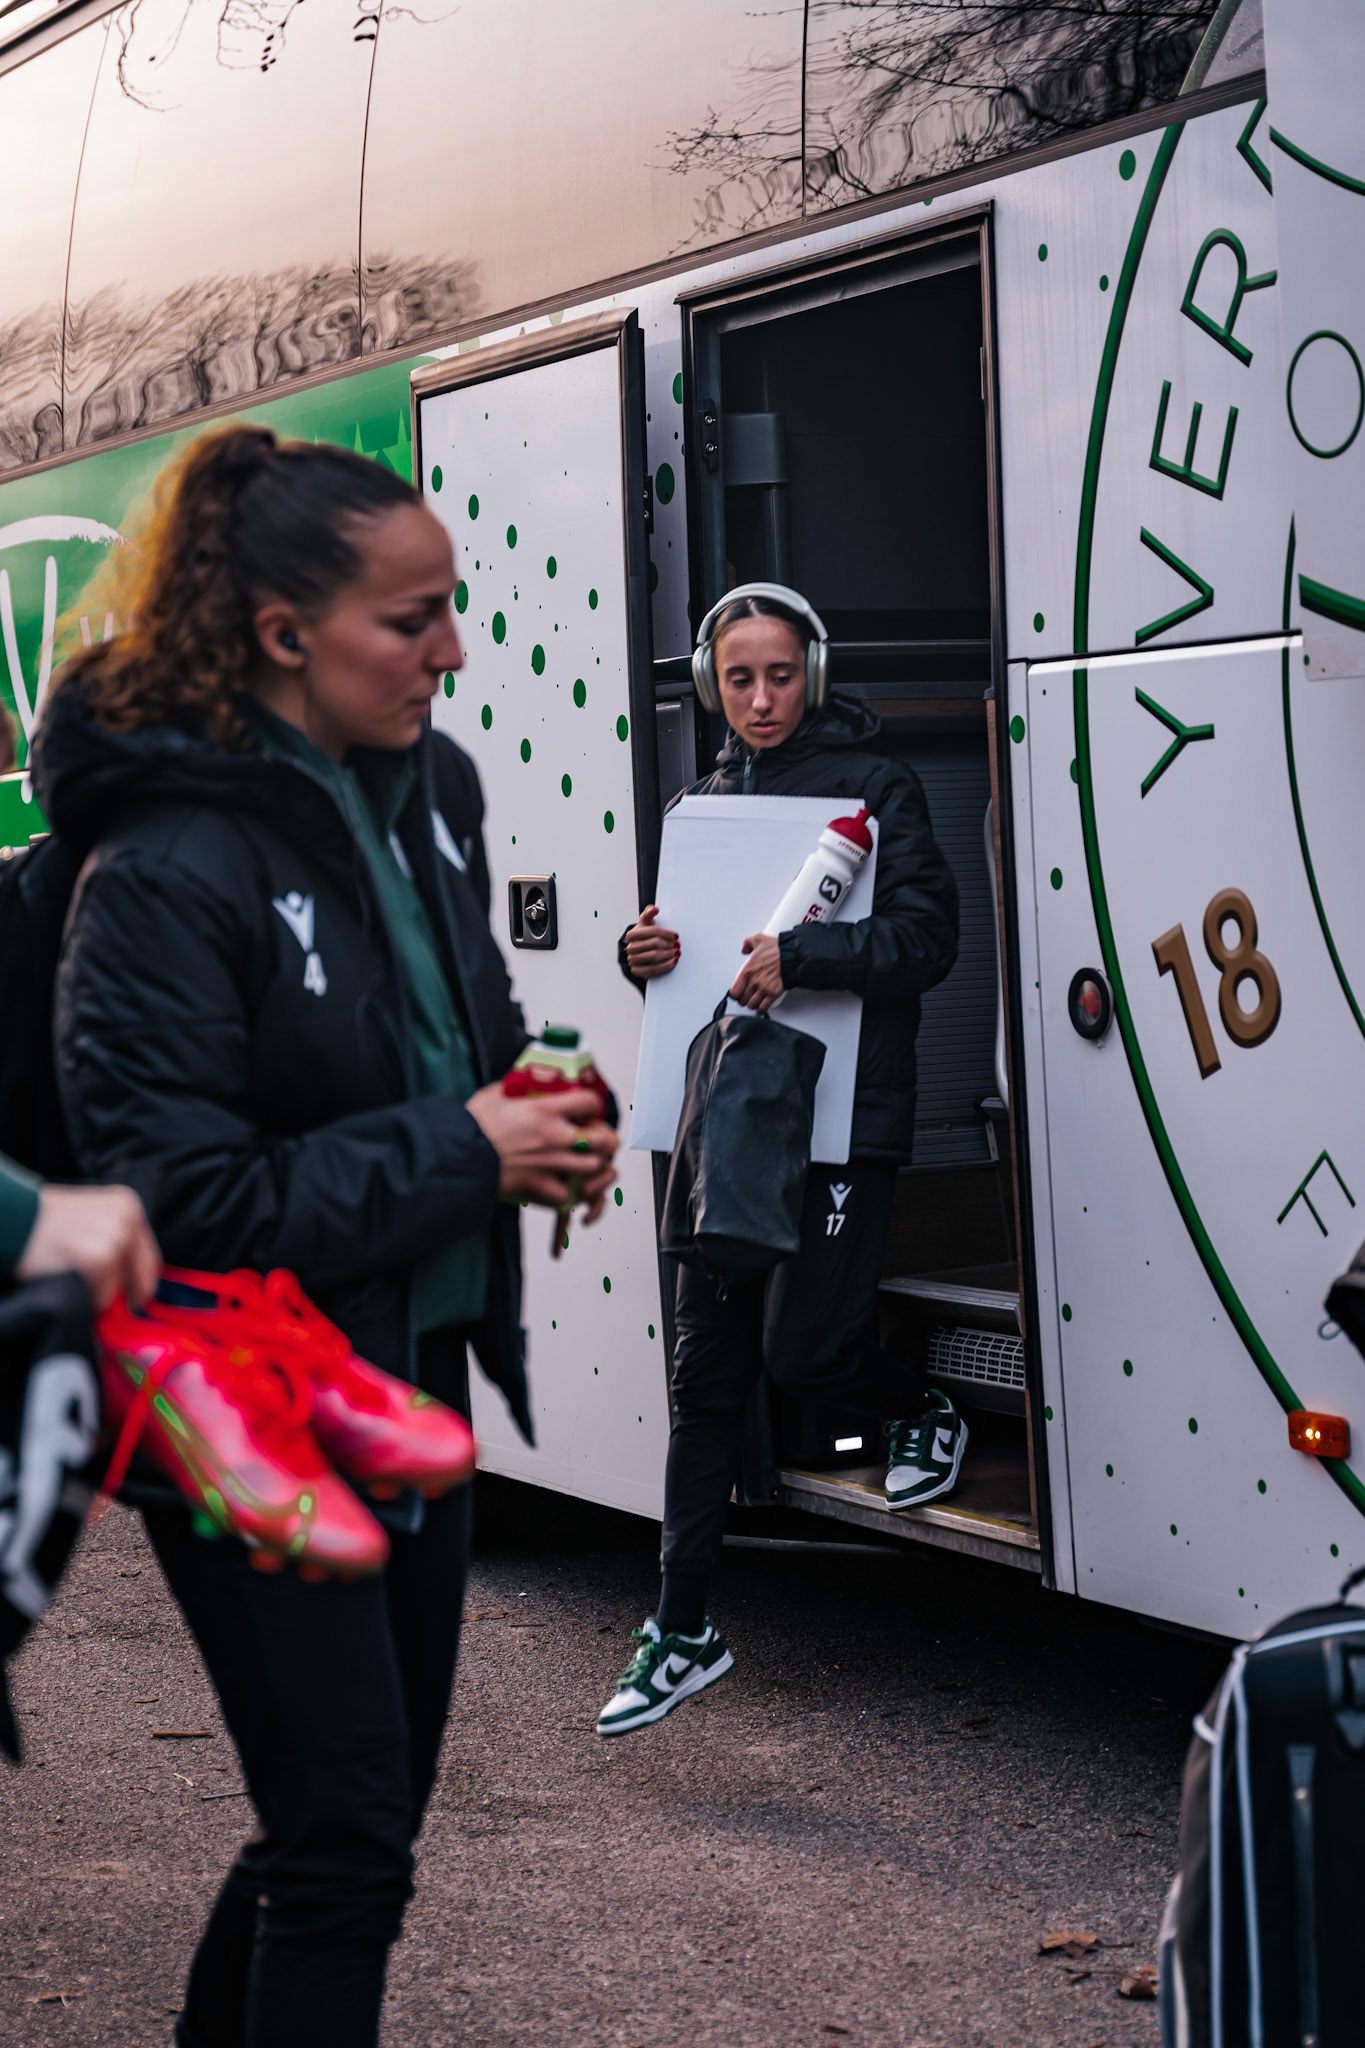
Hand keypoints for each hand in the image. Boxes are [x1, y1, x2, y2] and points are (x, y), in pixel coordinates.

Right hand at [15, 1184, 161, 1310]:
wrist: (9, 1218)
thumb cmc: (42, 1223)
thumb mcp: (89, 1217)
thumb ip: (114, 1241)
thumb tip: (133, 1285)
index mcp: (128, 1206)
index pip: (149, 1261)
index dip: (138, 1286)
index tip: (128, 1303)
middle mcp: (128, 1219)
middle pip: (142, 1280)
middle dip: (122, 1298)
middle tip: (98, 1301)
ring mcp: (116, 1238)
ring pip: (118, 1292)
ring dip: (96, 1296)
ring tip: (72, 1278)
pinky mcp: (100, 1258)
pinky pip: (101, 1298)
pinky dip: (83, 1299)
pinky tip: (65, 1280)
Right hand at [467, 1085, 618, 1209]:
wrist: (454, 1158)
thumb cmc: (469, 1128)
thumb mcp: (495, 1095)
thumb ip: (516, 1088)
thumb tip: (523, 1082)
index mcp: (544, 1110)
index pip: (590, 1102)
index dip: (592, 1106)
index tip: (586, 1110)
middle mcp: (554, 1137)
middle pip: (603, 1139)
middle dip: (603, 1139)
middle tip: (594, 1139)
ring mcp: (550, 1165)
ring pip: (593, 1168)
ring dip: (590, 1166)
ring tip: (580, 1164)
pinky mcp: (540, 1189)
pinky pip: (569, 1196)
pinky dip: (567, 1193)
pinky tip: (559, 1186)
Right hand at [624, 904, 679, 979]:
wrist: (640, 951)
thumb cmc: (645, 935)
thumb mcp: (646, 923)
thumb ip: (649, 913)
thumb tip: (655, 908)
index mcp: (631, 934)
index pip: (652, 931)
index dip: (666, 933)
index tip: (676, 936)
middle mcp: (630, 947)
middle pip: (654, 944)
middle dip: (669, 944)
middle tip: (678, 945)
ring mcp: (632, 960)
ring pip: (653, 957)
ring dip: (668, 955)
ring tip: (677, 952)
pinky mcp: (636, 971)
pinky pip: (652, 970)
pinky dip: (665, 966)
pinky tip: (673, 962)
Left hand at [729, 932, 783, 1014]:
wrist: (793, 956)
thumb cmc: (778, 949)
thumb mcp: (758, 939)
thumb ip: (747, 943)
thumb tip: (744, 949)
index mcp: (747, 970)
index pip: (734, 991)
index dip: (736, 994)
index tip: (738, 993)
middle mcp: (754, 982)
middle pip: (742, 1000)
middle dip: (744, 1000)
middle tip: (747, 997)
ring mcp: (764, 989)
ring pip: (751, 1005)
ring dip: (752, 1005)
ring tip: (754, 1001)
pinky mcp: (774, 994)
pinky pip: (763, 1008)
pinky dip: (760, 1010)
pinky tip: (760, 1008)